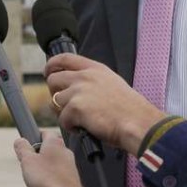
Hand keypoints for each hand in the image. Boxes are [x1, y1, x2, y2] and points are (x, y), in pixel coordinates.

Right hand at [14, 132, 106, 186]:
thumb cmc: (48, 178)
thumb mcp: (27, 160)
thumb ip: (22, 148)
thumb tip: (19, 141)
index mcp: (55, 143)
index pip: (44, 133)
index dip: (33, 138)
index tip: (25, 146)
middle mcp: (63, 152)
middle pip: (44, 153)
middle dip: (34, 163)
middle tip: (28, 168)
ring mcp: (67, 167)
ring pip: (48, 170)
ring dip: (39, 178)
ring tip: (36, 185)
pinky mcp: (68, 181)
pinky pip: (53, 182)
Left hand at [45, 53, 165, 154]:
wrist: (138, 123)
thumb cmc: (130, 110)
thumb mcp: (113, 84)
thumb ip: (94, 81)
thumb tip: (76, 88)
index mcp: (95, 69)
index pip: (65, 58)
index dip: (52, 64)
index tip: (48, 71)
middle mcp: (85, 76)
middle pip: (53, 79)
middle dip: (54, 93)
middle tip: (64, 105)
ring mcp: (78, 91)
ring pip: (55, 101)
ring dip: (64, 113)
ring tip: (80, 120)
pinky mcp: (75, 107)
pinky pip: (62, 119)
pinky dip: (70, 126)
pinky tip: (84, 128)